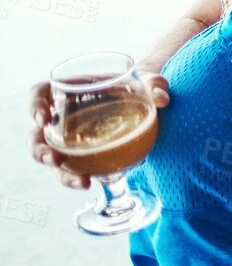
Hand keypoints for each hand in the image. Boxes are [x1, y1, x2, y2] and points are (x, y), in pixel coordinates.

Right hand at [28, 73, 169, 188]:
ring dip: (60, 172)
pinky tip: (92, 182)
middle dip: (39, 150)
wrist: (145, 106)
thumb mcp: (148, 82)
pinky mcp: (80, 157)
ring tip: (80, 181)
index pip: (38, 93)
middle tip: (54, 159)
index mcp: (68, 91)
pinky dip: (77, 178)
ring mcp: (67, 140)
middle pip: (36, 135)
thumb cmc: (138, 89)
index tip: (42, 117)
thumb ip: (155, 85)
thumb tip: (162, 99)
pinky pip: (71, 170)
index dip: (34, 104)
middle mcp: (61, 118)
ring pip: (51, 158)